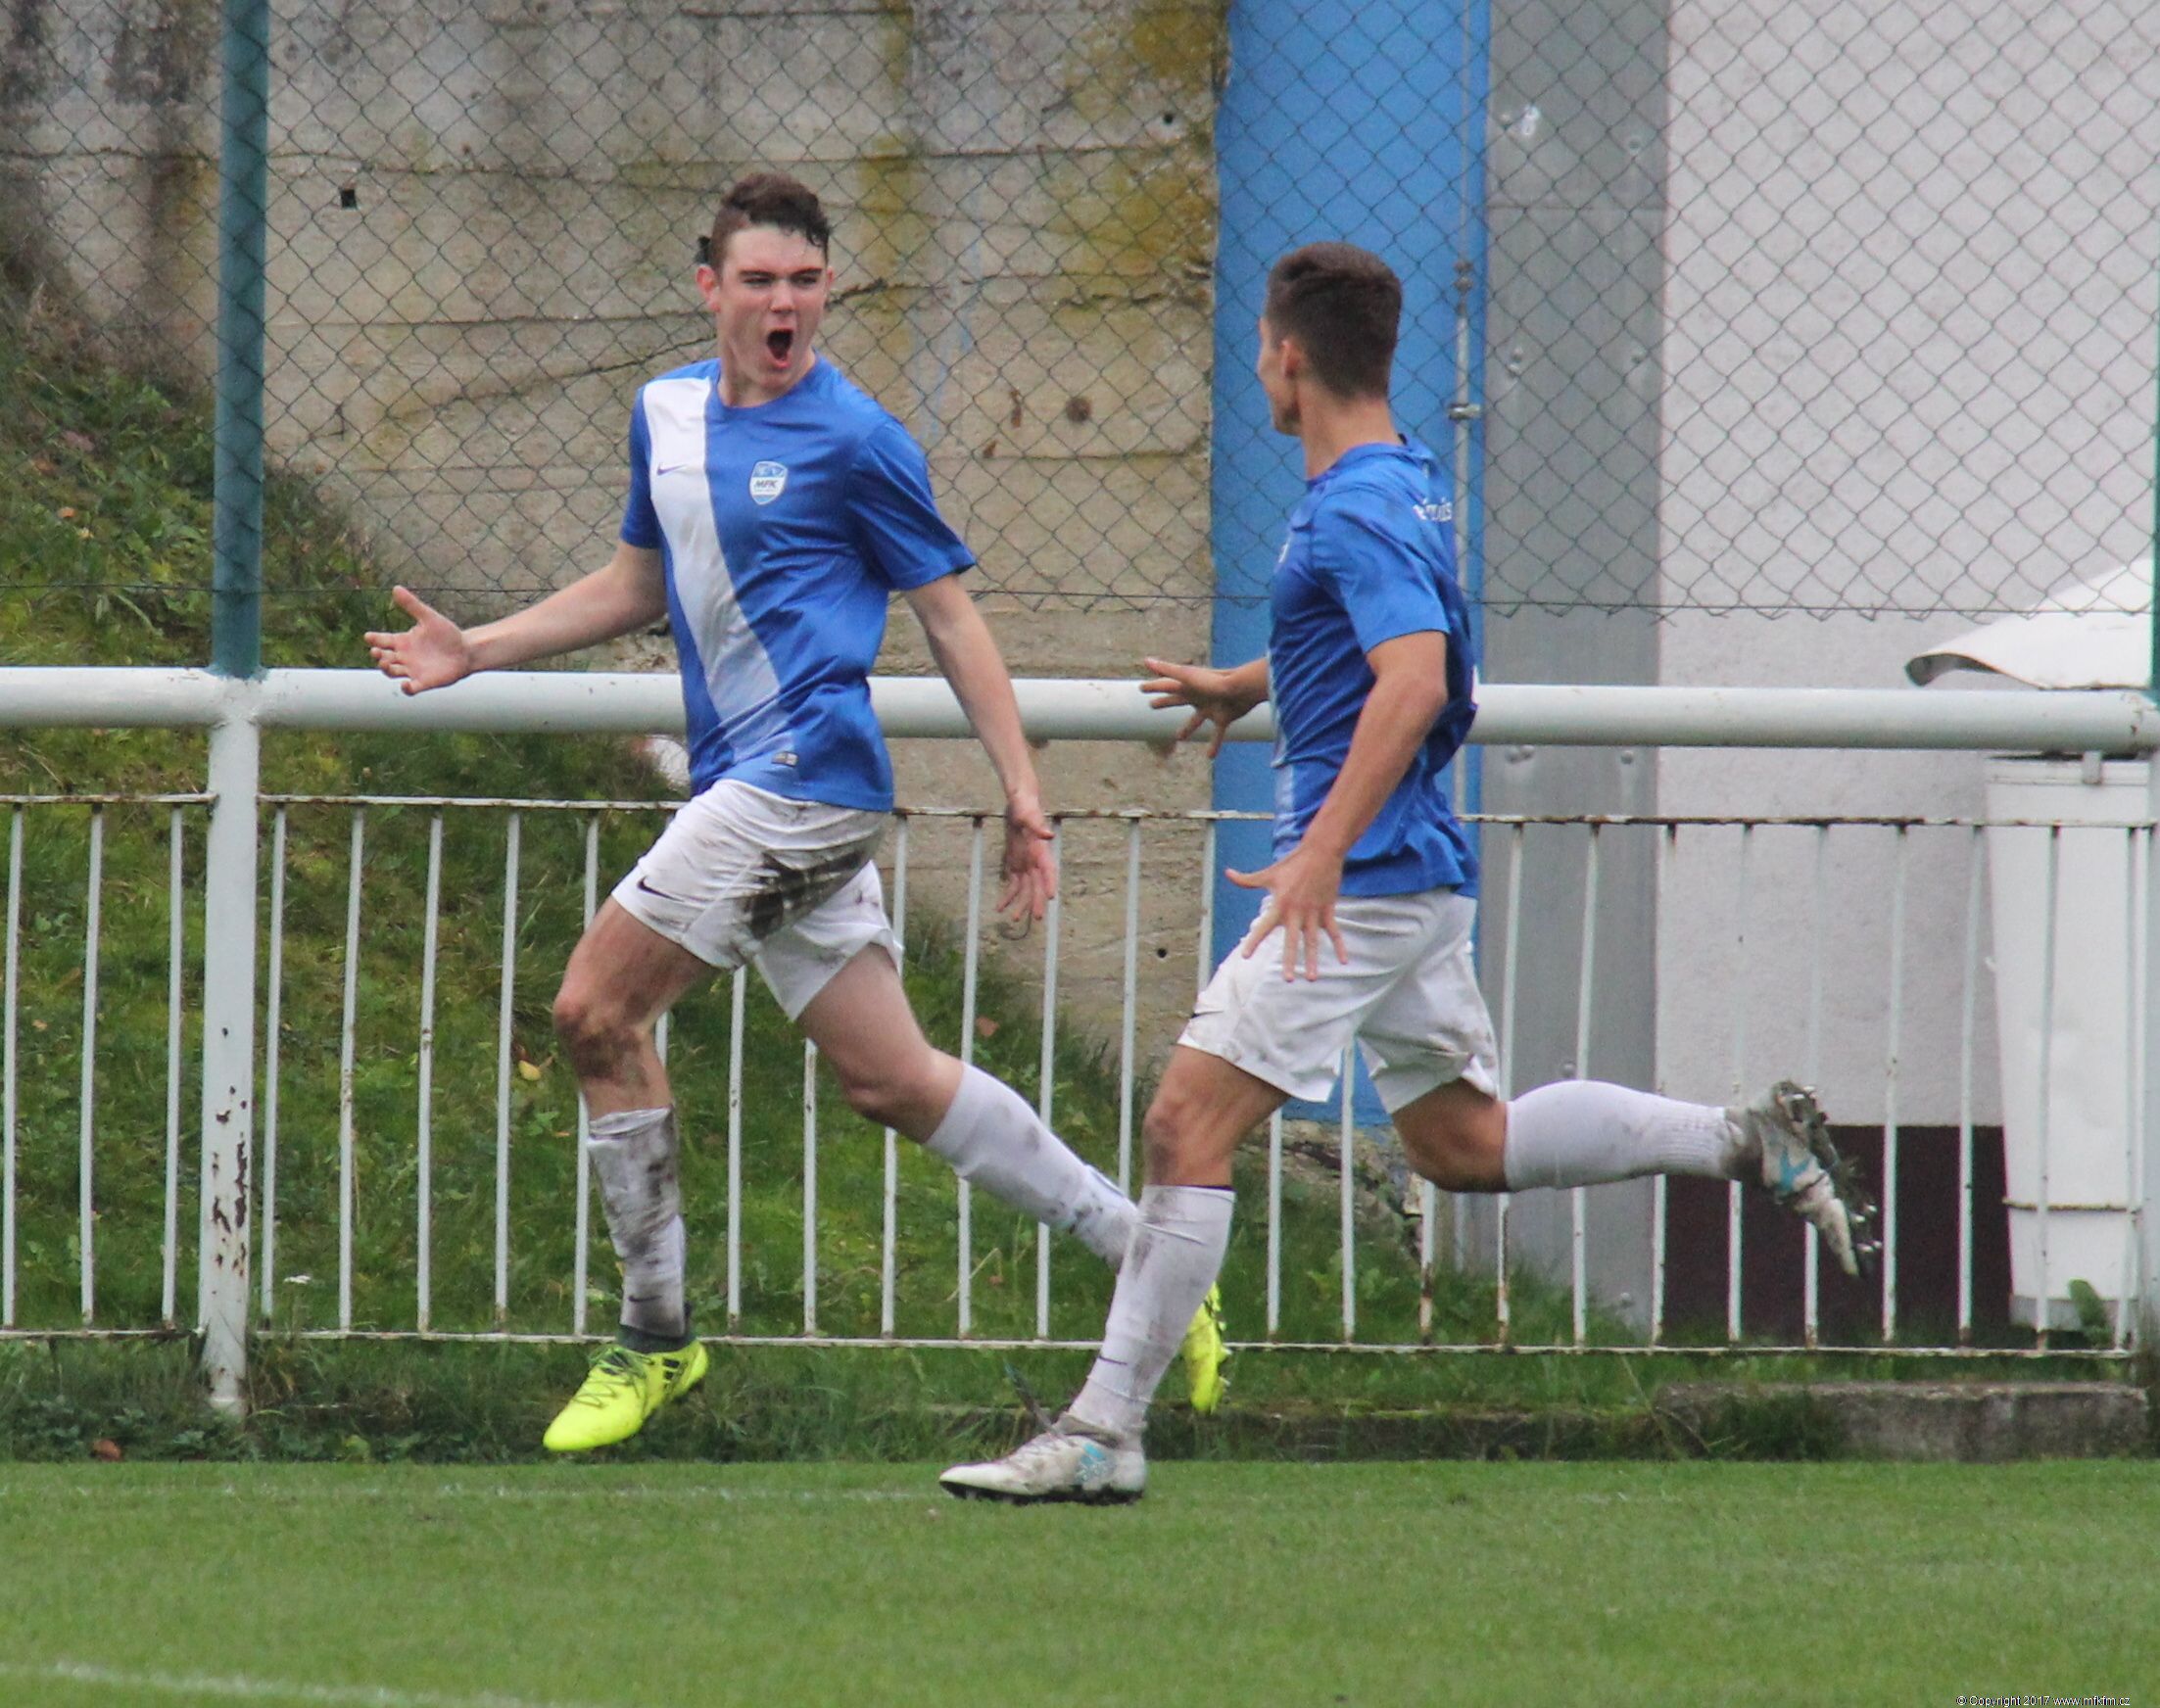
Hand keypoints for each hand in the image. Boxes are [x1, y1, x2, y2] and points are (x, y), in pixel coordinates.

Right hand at [365, 586, 474, 694]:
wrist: (466, 651)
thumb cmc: (447, 634)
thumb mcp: (429, 618)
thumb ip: (412, 605)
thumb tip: (396, 588)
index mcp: (403, 641)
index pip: (382, 641)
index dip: (374, 639)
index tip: (368, 637)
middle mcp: (404, 657)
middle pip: (383, 657)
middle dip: (377, 655)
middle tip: (376, 651)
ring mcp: (412, 670)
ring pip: (392, 672)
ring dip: (386, 669)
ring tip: (386, 662)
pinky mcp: (424, 682)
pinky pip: (411, 688)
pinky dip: (406, 688)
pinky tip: (405, 685)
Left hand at [995, 794, 1057, 923]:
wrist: (1018, 802)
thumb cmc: (1024, 807)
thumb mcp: (1027, 814)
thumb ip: (1037, 825)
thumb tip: (1049, 836)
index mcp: (1041, 850)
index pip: (1049, 869)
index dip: (1050, 882)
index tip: (1052, 896)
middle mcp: (1035, 860)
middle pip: (1038, 884)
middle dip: (1037, 900)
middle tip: (1038, 917)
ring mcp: (1026, 864)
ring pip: (1024, 889)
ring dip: (1021, 903)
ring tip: (1014, 919)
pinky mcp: (1015, 864)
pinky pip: (1012, 884)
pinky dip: (1007, 896)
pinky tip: (1000, 907)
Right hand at [1141, 656, 1257, 758]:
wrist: (1242, 688)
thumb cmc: (1214, 681)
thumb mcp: (1187, 676)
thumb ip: (1166, 669)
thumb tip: (1146, 660)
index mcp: (1188, 686)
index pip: (1166, 686)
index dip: (1153, 687)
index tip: (1141, 687)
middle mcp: (1198, 696)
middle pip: (1177, 700)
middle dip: (1165, 702)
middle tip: (1152, 705)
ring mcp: (1211, 707)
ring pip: (1195, 720)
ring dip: (1187, 728)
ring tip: (1179, 737)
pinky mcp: (1224, 717)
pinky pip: (1217, 734)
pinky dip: (1214, 744)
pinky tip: (1210, 756)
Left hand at [1229, 842, 1346, 980]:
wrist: (1321, 852)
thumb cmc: (1292, 863)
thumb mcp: (1268, 872)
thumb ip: (1247, 879)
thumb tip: (1227, 873)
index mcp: (1280, 904)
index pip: (1264, 927)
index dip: (1254, 941)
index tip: (1246, 956)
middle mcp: (1297, 912)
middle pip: (1292, 941)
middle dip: (1290, 961)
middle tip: (1288, 979)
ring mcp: (1314, 912)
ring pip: (1314, 941)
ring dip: (1313, 960)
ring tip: (1313, 978)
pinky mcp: (1328, 909)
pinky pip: (1334, 932)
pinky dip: (1340, 946)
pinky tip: (1344, 961)